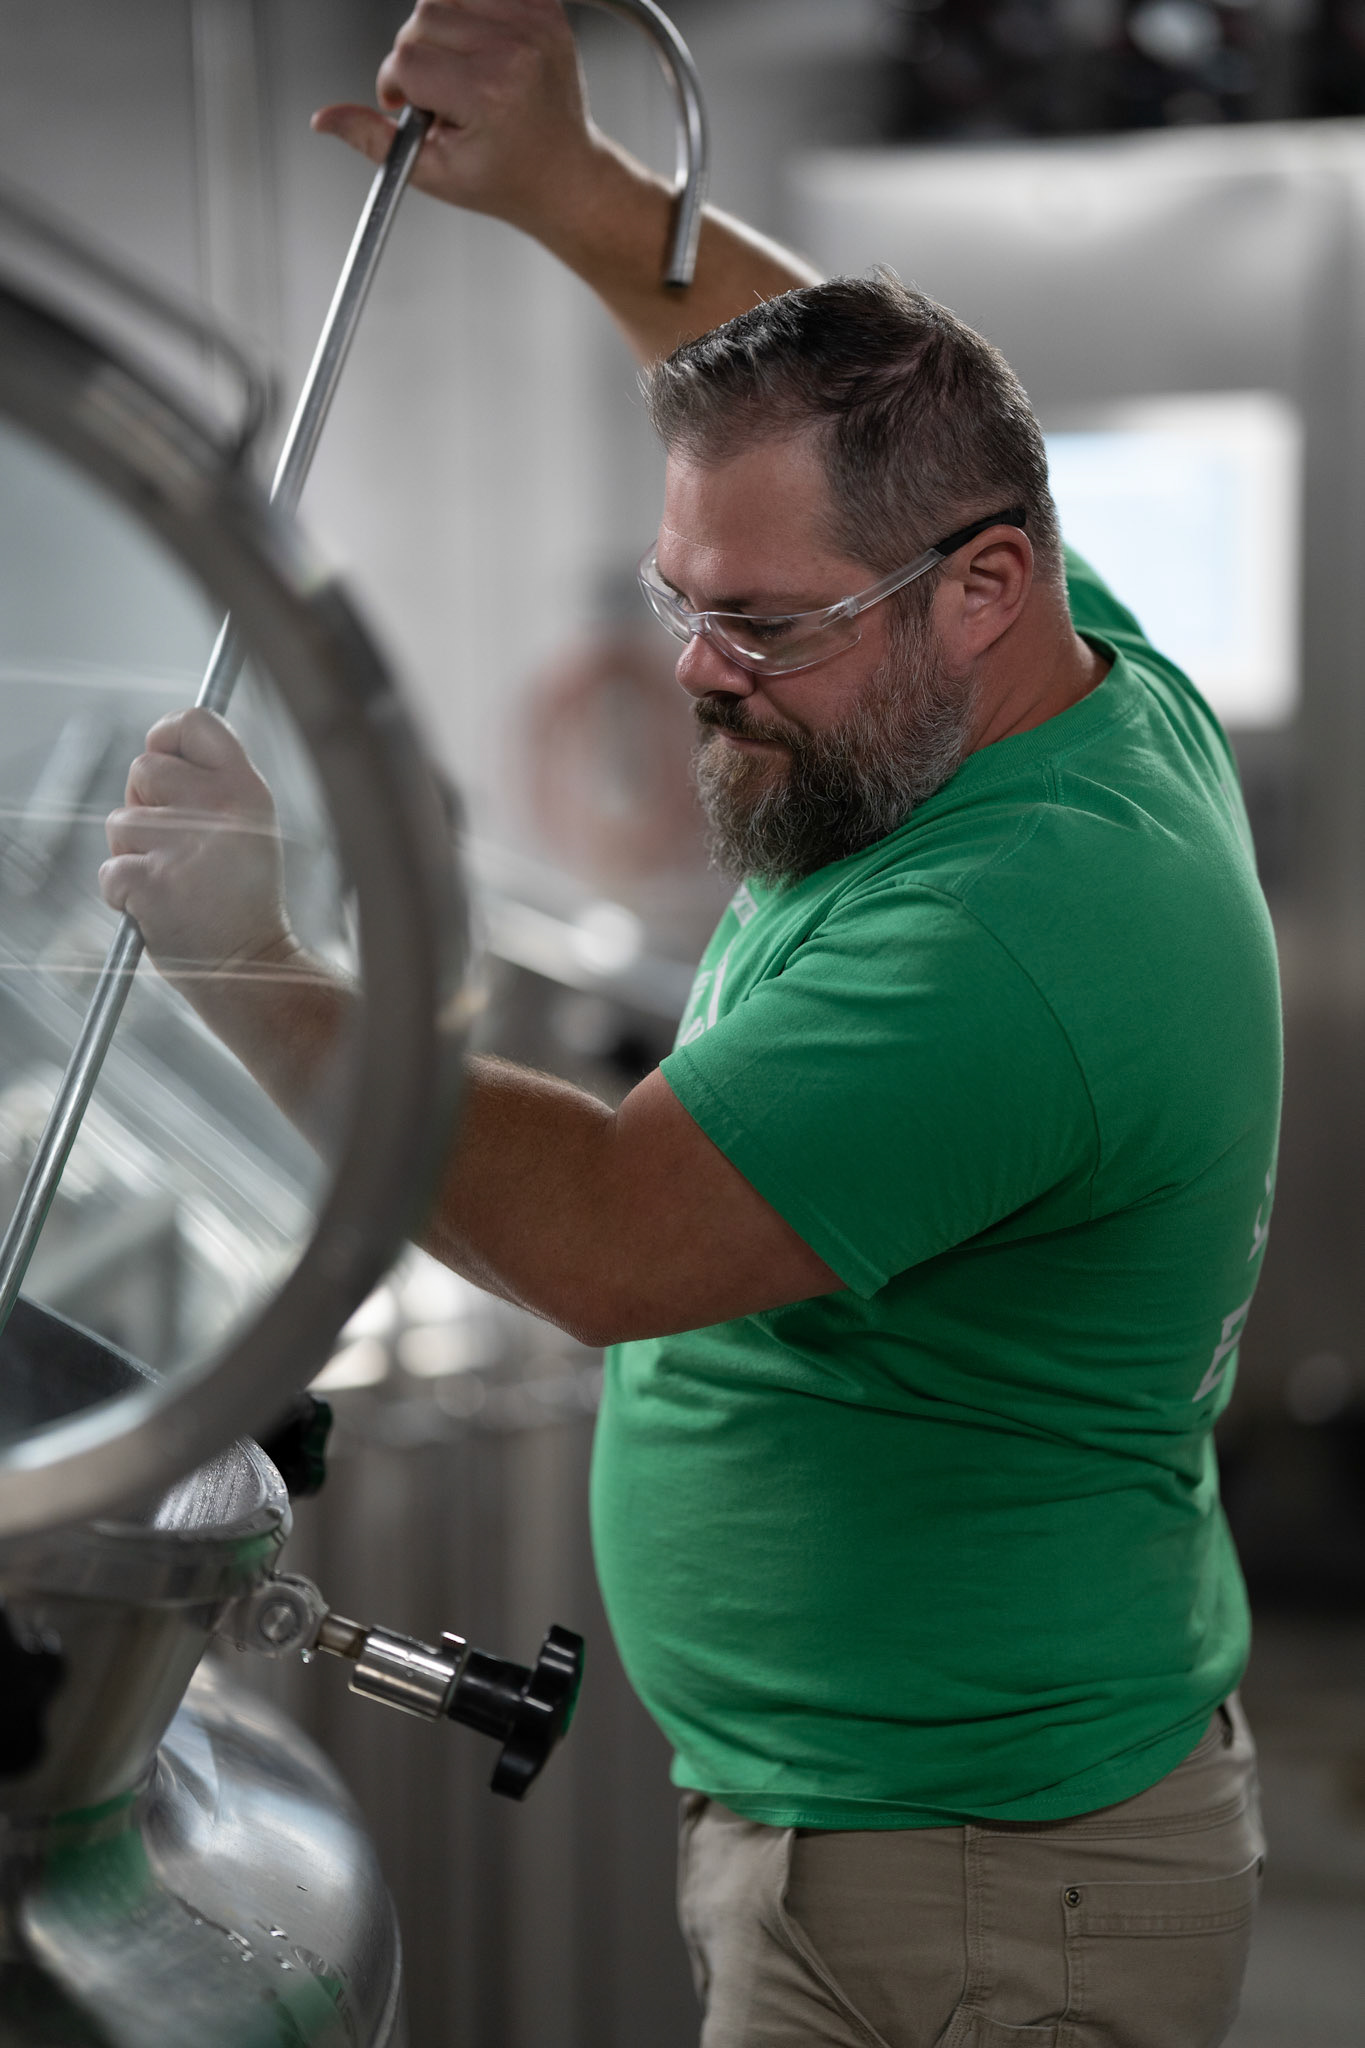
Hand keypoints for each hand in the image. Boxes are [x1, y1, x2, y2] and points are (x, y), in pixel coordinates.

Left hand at [101, 710, 294, 982]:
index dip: (167, 735)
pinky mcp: (154, 884)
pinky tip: (159, 908)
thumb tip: (152, 754)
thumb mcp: (250, 829)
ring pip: (121, 821)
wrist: (253, 970)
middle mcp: (221, 810)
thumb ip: (211, 786)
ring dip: (132, 852)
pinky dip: (122, 894)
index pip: (194, 722)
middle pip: (143, 767)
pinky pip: (111, 869)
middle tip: (175, 846)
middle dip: (143, 802)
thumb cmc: (243, 902)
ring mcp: (185, 847)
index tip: (163, 759)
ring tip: (174, 882)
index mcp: (248, 790)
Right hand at [312, 0, 598, 238]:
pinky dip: (469, 9)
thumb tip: (322, 119)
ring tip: (458, 68)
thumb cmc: (504, 178)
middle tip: (437, 92)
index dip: (394, 85)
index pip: (406, 61)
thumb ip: (375, 141)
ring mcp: (534, 25)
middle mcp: (514, 53)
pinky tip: (478, 45)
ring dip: (439, 26)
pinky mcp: (545, 7)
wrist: (565, 174)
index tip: (406, 105)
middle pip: (422, 19)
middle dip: (417, 55)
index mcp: (488, 95)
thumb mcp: (434, 173)